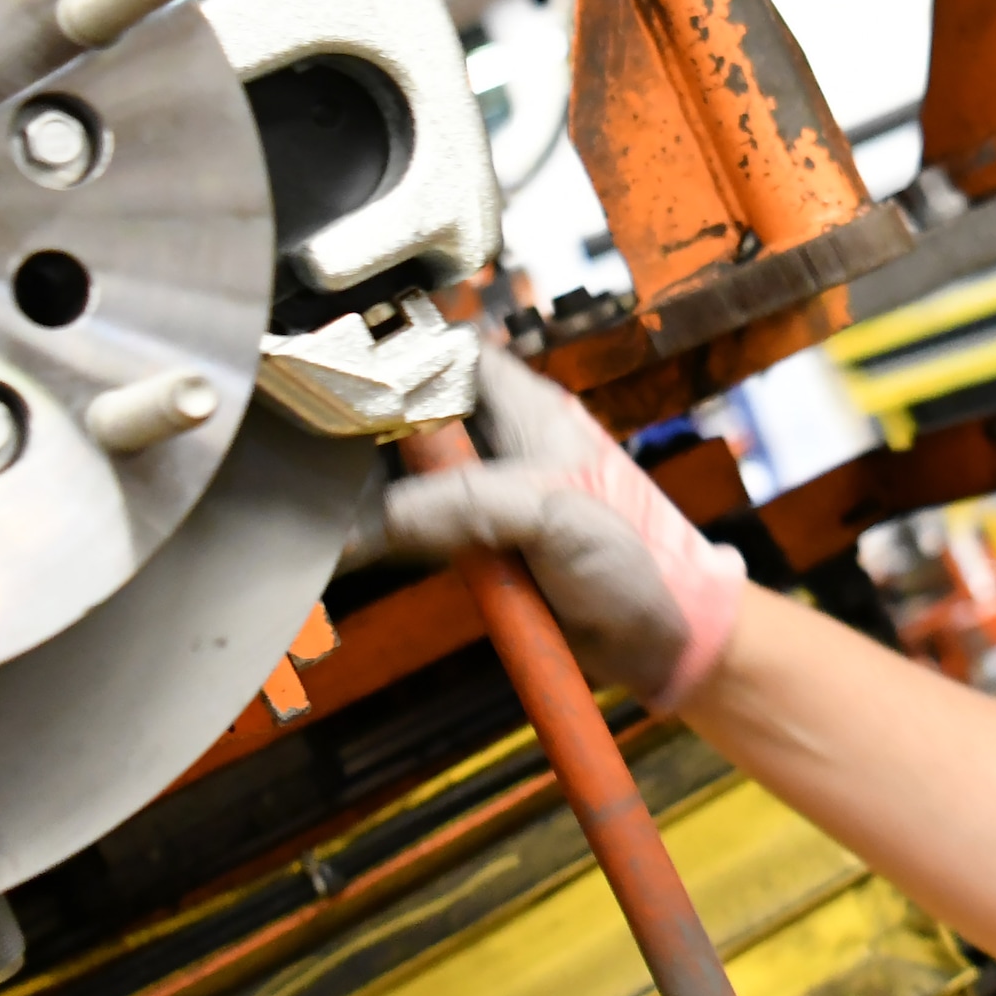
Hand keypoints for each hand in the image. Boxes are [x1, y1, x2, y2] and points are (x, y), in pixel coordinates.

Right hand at [348, 349, 747, 707]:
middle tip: (326, 452)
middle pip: (423, 418)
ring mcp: (497, 498)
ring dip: (381, 493)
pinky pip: (428, 532)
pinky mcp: (490, 548)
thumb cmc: (640, 559)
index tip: (351, 377)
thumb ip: (464, 505)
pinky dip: (399, 539)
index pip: (456, 356)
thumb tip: (381, 518)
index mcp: (532, 412)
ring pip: (418, 478)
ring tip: (333, 502)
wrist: (668, 639)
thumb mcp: (550, 517)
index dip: (405, 357)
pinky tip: (363, 543)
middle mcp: (509, 446)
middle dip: (377, 432)